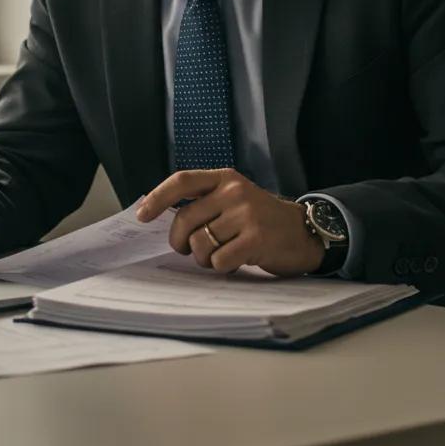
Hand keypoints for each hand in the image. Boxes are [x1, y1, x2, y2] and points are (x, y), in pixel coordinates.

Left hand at [136, 168, 325, 276]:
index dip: (158, 198)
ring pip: (200, 244)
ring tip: (220, 253)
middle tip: (189, 249)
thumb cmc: (259, 220)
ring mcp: (246, 214)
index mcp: (224, 178)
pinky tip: (236, 260)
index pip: (182, 181)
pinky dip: (221, 267)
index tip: (142, 215)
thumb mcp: (234, 199)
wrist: (302, 232)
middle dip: (180, 241)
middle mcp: (234, 191)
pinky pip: (219, 261)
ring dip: (203, 258)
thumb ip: (204, 202)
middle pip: (185, 219)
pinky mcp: (256, 239)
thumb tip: (160, 217)